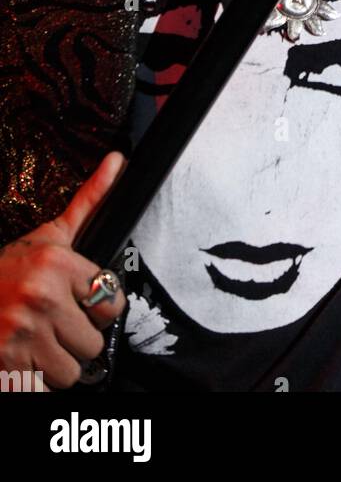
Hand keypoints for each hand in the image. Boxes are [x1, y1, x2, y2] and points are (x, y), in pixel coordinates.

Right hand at [0, 151, 127, 390]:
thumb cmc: (5, 270)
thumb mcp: (48, 235)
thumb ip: (89, 201)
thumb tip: (119, 161)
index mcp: (57, 265)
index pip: (112, 302)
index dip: (99, 307)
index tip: (80, 303)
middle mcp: (41, 298)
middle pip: (93, 342)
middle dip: (76, 338)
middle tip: (54, 325)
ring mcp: (22, 335)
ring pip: (70, 371)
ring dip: (57, 364)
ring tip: (39, 343)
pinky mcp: (7, 367)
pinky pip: (43, 389)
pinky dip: (36, 382)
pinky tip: (25, 361)